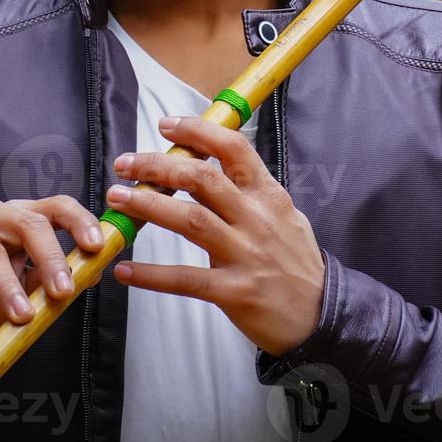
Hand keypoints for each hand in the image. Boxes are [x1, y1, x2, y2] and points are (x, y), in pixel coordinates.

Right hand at [0, 195, 104, 339]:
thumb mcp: (19, 283)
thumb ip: (49, 278)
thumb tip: (92, 274)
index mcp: (19, 216)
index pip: (55, 206)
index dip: (79, 221)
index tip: (96, 246)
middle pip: (27, 223)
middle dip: (49, 258)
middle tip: (62, 292)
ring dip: (7, 287)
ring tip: (21, 318)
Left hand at [106, 115, 324, 356]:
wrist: (323, 315)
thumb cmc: (296, 262)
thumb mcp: (283, 214)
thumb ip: (249, 191)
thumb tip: (209, 163)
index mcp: (267, 195)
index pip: (233, 149)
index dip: (197, 132)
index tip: (166, 125)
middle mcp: (256, 219)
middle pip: (202, 179)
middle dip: (158, 166)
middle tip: (125, 164)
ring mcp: (245, 254)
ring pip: (190, 220)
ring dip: (149, 206)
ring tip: (117, 199)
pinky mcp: (235, 292)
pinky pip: (186, 279)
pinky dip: (152, 275)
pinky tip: (125, 270)